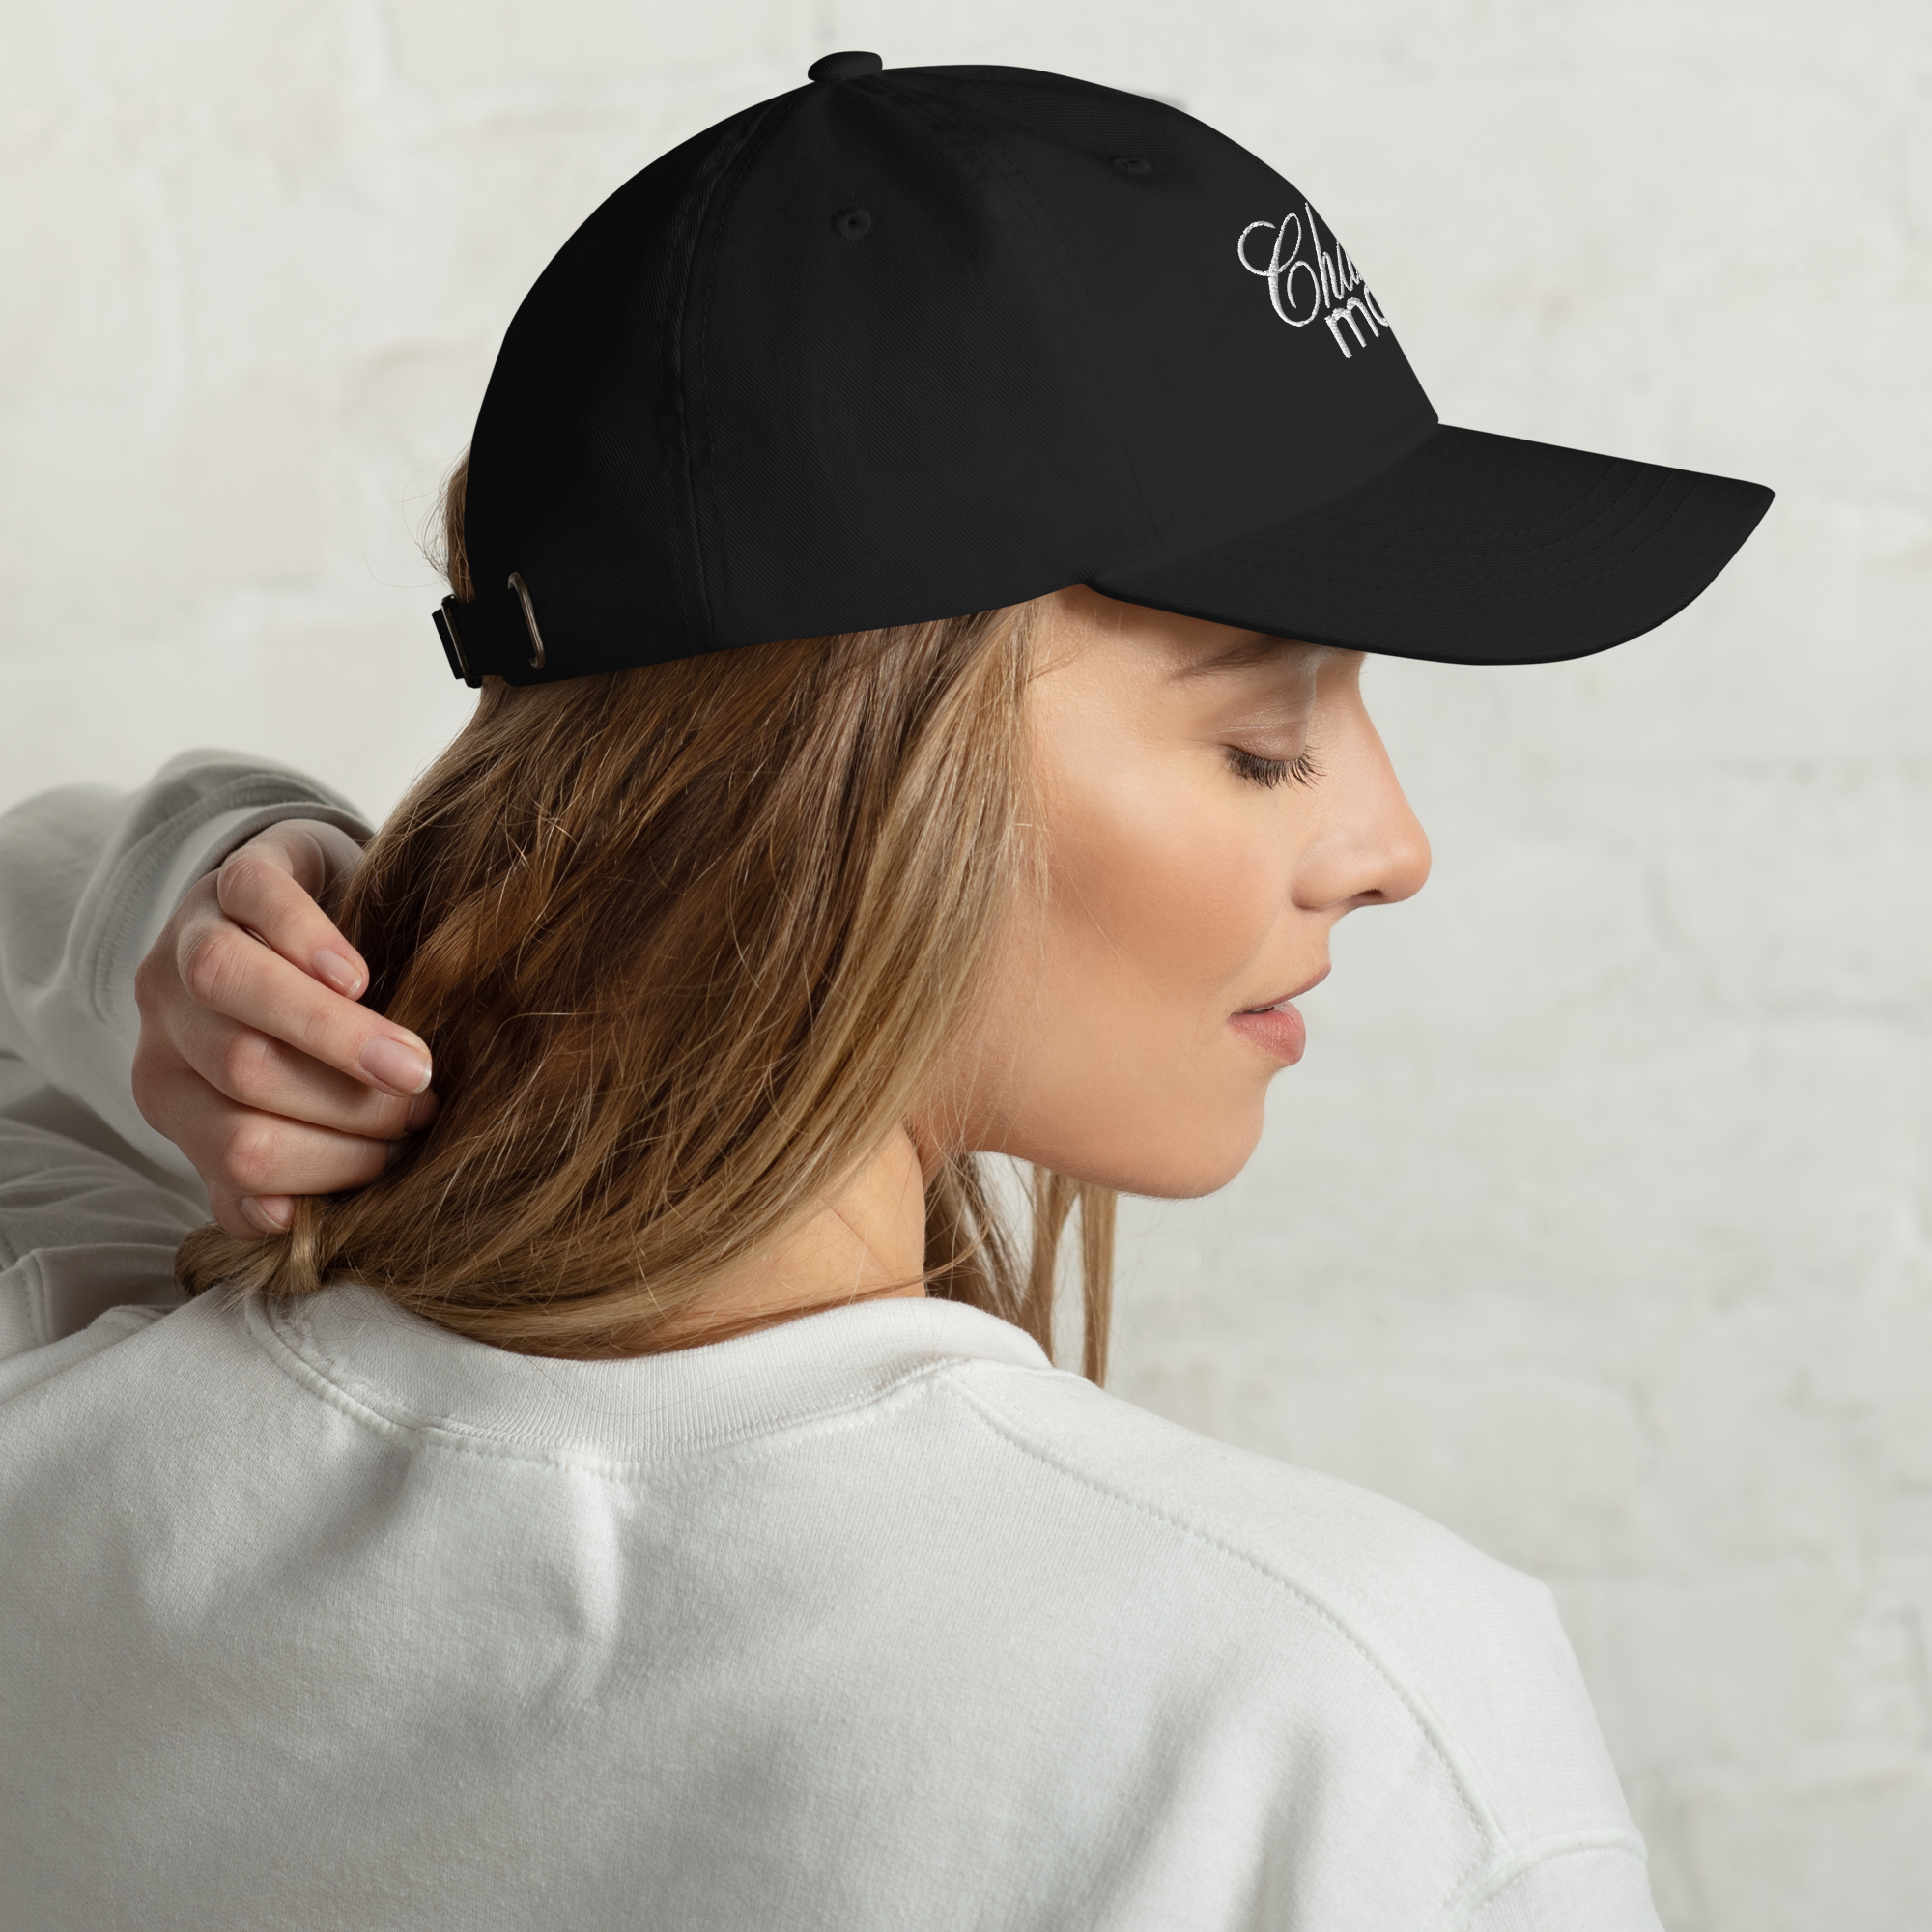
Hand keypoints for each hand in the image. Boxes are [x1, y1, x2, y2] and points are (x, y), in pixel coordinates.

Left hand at [132, 819, 436, 1237]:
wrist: (301, 919)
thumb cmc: (303, 1036)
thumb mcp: (286, 1112)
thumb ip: (273, 1171)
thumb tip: (283, 1219)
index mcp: (173, 1092)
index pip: (240, 1149)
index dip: (329, 1164)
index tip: (401, 1158)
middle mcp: (165, 1019)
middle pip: (243, 1072)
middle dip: (346, 1102)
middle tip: (423, 1107)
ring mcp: (190, 937)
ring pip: (232, 986)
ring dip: (332, 1035)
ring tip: (412, 1063)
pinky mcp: (236, 874)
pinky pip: (255, 900)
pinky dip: (306, 940)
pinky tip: (359, 977)